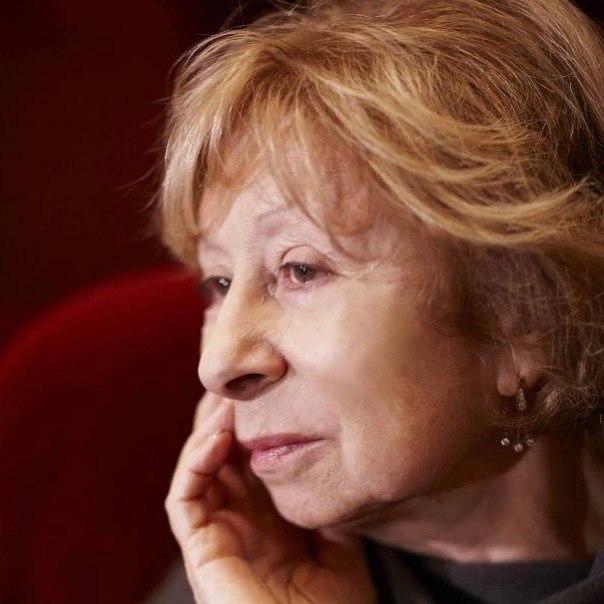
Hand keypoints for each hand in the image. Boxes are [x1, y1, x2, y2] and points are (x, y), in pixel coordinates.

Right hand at [165, 391, 376, 603]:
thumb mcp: (341, 546)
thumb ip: (328, 508)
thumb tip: (332, 468)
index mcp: (267, 520)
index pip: (249, 462)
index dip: (253, 426)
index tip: (270, 392)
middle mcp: (238, 522)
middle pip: (220, 458)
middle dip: (226, 419)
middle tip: (242, 385)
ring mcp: (217, 535)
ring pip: (197, 470)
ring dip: (208, 431)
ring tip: (228, 401)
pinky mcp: (201, 550)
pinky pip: (184, 499)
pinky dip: (194, 462)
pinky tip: (217, 436)